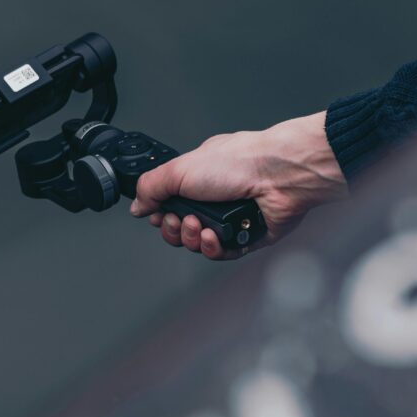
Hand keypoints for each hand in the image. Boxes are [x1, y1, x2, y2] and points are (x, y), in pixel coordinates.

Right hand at [129, 111, 347, 259]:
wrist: (279, 177)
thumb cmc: (240, 162)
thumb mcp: (180, 169)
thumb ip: (150, 187)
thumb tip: (136, 205)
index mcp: (198, 178)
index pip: (168, 204)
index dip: (160, 214)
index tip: (158, 213)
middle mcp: (214, 199)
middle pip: (180, 228)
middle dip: (174, 228)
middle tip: (180, 219)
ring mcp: (231, 219)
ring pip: (198, 244)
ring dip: (193, 238)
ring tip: (200, 224)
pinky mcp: (246, 238)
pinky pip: (220, 254)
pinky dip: (212, 248)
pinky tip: (214, 236)